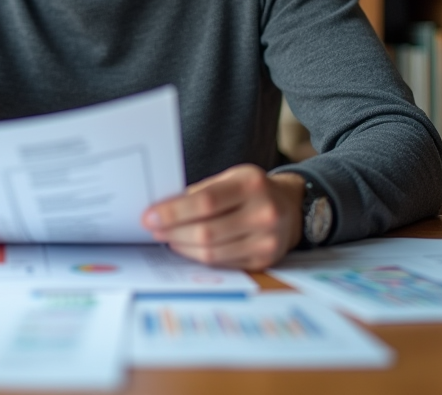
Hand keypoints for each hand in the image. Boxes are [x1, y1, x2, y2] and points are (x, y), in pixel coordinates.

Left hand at [142, 166, 305, 270]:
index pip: (206, 202)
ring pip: (212, 253)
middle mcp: (263, 213)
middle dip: (173, 232)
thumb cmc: (252, 190)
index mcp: (251, 184)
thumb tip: (163, 210)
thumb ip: (201, 192)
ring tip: (168, 238)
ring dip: (182, 247)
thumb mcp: (231, 178)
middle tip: (153, 230)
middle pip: (207, 232)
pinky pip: (223, 263)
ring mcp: (266, 240)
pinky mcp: (264, 260)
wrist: (291, 206)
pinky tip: (188, 248)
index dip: (174, 212)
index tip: (150, 216)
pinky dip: (199, 257)